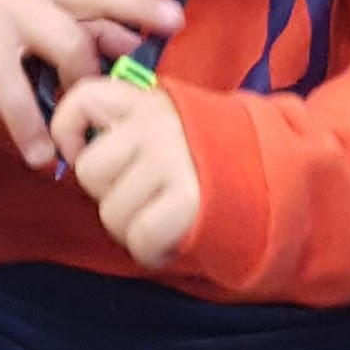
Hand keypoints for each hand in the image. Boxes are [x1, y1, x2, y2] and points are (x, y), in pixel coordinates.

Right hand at [0, 0, 182, 169]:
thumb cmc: (28, 8)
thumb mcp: (65, 7)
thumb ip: (102, 25)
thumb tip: (138, 48)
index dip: (140, 6)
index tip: (176, 21)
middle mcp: (21, 6)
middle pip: (63, 42)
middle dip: (82, 81)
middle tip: (92, 118)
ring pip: (7, 75)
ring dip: (27, 120)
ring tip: (44, 160)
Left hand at [51, 78, 199, 267]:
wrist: (281, 183)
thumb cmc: (214, 160)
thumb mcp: (174, 124)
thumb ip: (128, 127)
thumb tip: (74, 152)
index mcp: (151, 101)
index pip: (83, 98)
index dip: (69, 130)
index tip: (83, 151)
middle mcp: (159, 125)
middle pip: (90, 171)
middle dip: (109, 193)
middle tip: (145, 195)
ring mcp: (173, 161)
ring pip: (111, 213)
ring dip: (132, 226)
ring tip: (164, 216)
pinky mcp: (188, 201)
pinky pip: (139, 239)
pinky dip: (153, 250)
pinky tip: (174, 237)